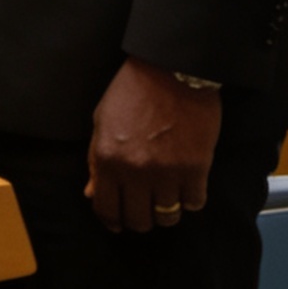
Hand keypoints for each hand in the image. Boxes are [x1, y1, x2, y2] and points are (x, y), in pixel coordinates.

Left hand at [86, 56, 222, 231]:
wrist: (171, 68)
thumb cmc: (133, 90)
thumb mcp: (103, 120)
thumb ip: (96, 160)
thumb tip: (92, 193)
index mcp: (107, 158)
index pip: (106, 209)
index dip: (112, 220)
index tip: (119, 220)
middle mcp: (135, 171)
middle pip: (138, 220)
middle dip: (140, 218)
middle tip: (146, 206)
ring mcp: (167, 172)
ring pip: (167, 217)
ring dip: (166, 210)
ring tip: (167, 194)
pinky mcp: (196, 169)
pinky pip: (194, 204)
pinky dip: (191, 199)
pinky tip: (187, 184)